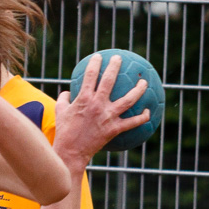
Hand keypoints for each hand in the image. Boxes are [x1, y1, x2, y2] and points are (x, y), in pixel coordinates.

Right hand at [53, 52, 149, 168]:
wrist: (71, 152)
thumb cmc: (64, 131)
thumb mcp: (60, 112)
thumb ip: (64, 99)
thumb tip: (68, 92)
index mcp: (83, 98)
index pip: (91, 75)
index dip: (95, 63)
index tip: (99, 56)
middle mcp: (98, 104)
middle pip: (110, 81)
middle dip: (115, 66)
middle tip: (120, 59)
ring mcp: (108, 116)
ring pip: (129, 100)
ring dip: (139, 89)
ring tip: (144, 82)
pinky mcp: (114, 129)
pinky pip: (132, 122)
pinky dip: (142, 117)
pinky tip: (148, 112)